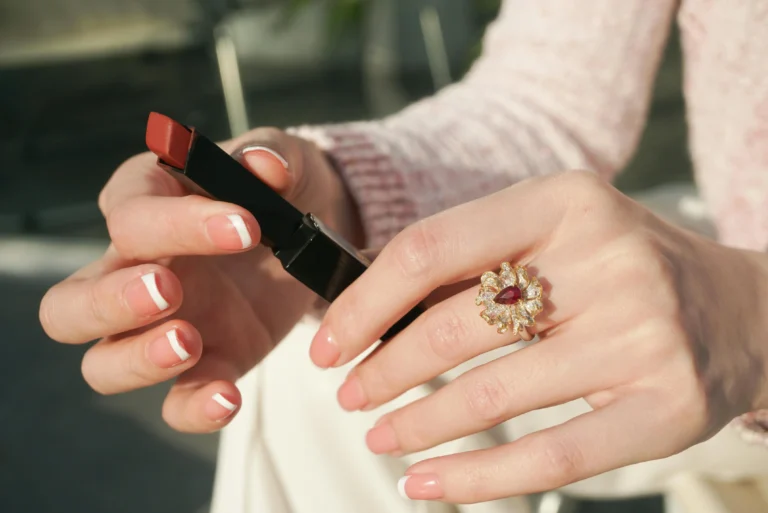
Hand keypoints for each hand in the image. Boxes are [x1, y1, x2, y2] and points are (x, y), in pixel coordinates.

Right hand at [40, 127, 361, 432]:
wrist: (317, 230)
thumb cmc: (285, 188)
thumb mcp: (287, 162)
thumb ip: (273, 158)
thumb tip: (264, 165)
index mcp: (146, 205)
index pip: (129, 216)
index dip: (178, 223)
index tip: (246, 225)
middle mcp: (138, 269)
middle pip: (71, 304)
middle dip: (110, 302)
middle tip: (168, 290)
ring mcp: (164, 325)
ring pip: (102, 363)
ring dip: (137, 360)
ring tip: (190, 342)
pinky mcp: (206, 363)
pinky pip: (176, 402)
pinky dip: (194, 408)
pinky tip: (228, 398)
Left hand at [310, 171, 767, 502]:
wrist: (740, 309)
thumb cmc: (622, 269)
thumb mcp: (554, 235)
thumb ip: (472, 261)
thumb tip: (368, 305)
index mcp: (565, 201)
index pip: (432, 248)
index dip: (365, 302)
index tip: (327, 343)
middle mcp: (609, 257)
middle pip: (456, 324)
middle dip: (384, 369)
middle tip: (349, 394)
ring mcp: (644, 332)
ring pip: (495, 394)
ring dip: (419, 425)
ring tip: (381, 437)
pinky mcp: (669, 404)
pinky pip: (552, 455)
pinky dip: (477, 477)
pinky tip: (428, 483)